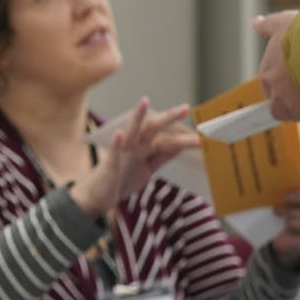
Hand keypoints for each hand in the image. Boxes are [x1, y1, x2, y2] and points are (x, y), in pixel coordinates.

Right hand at [70, 97, 200, 214]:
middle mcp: (133, 147)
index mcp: (143, 149)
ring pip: (131, 134)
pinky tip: (119, 134)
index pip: (166, 138)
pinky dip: (115, 144)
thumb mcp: (147, 169)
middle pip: (152, 129)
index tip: (202, 134)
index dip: (183, 136)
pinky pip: (112, 154)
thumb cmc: (121, 181)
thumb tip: (180, 146)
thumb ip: (161, 157)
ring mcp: (120, 155)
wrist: (97, 197)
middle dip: (168, 118)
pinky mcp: (109, 166)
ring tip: (144, 102)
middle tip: (185, 108)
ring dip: (137, 117)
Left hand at [253, 9, 299, 122]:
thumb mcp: (282, 22)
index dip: (286, 86)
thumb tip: (256, 22)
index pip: (271, 87)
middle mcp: (275, 91)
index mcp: (268, 73)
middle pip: (282, 105)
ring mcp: (291, 104)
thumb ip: (268, 26)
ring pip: (297, 113)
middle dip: (295, 101)